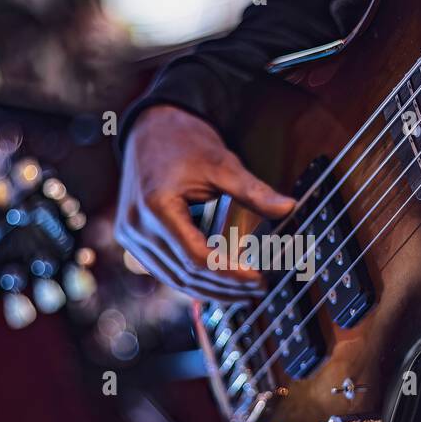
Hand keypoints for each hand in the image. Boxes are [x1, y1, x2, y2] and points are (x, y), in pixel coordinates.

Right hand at [116, 105, 294, 301]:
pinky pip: (165, 269)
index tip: (260, 280)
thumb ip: (253, 191)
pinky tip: (219, 283)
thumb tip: (290, 208)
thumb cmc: (184, 141)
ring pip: (174, 278)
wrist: (150, 127)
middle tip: (259, 290)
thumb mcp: (222, 164)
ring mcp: (130, 237)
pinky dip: (192, 278)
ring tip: (244, 294)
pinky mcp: (133, 239)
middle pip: (185, 274)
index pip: (197, 258)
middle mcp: (136, 228)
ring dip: (210, 290)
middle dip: (225, 288)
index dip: (230, 274)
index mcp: (156, 208)